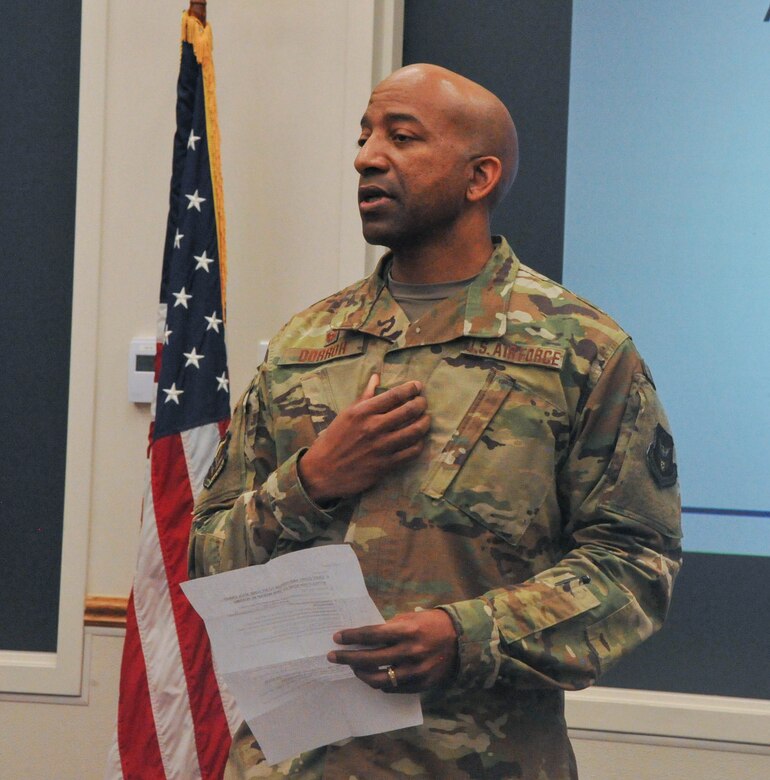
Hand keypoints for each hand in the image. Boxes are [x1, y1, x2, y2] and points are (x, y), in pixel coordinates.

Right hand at [298, 374, 429, 502]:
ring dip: (425, 423)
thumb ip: (365, 397)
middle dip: (421, 404)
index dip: (411, 389)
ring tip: (426, 419)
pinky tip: (418, 440)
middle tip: (423, 402)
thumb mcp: (346, 414)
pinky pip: (411, 452)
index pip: (394, 395)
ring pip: (414, 431)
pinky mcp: (385, 465)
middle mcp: (373, 427)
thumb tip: (377, 378)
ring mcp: (381, 447)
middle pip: (408, 411)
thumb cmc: (333, 440)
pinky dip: (419, 444)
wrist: (323, 472)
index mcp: (362, 412)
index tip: (418, 386)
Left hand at [327, 609, 457, 692]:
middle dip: (348, 658)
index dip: (352, 637)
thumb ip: (390, 628)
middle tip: (333, 656)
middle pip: (370, 659)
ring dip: (361, 674)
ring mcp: (415, 671)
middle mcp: (409, 652)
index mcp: (407, 631)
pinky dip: (380, 682)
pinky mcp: (420, 685)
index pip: (372, 635)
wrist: (460, 640)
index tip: (337, 638)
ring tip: (353, 668)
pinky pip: (392, 688)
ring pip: (379, 679)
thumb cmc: (431, 624)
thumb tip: (365, 637)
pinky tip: (373, 675)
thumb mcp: (411, 618)